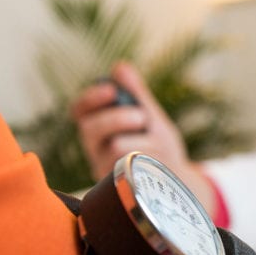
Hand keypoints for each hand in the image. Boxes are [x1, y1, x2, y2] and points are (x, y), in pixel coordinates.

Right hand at [71, 61, 185, 178]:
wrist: (175, 181)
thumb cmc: (158, 146)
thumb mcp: (151, 118)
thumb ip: (136, 95)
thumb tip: (120, 67)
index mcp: (97, 126)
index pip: (80, 110)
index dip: (91, 98)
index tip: (111, 90)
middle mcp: (94, 147)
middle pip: (90, 128)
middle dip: (117, 118)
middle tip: (141, 118)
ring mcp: (103, 169)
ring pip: (114, 148)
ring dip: (140, 141)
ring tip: (156, 143)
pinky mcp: (116, 187)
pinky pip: (128, 169)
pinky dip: (147, 160)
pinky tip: (155, 161)